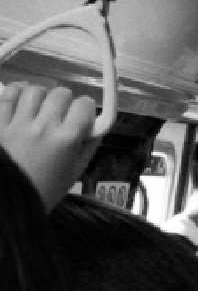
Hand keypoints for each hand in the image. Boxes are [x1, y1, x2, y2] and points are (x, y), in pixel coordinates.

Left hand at [0, 83, 100, 209]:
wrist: (10, 200)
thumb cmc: (46, 189)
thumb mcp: (75, 172)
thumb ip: (88, 147)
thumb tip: (95, 128)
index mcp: (66, 139)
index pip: (84, 105)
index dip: (86, 108)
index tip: (83, 116)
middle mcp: (44, 126)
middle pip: (60, 93)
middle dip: (65, 101)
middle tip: (62, 112)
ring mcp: (18, 122)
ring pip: (34, 90)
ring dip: (41, 95)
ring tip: (40, 106)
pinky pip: (8, 94)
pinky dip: (17, 91)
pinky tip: (21, 98)